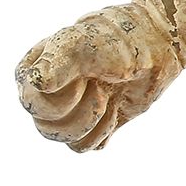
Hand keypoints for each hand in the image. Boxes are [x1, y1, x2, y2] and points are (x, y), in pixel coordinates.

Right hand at [15, 0, 180, 152]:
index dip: (62, 98)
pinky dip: (103, 130)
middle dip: (82, 110)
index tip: (85, 77)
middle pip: (47, 128)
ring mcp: (66, 111)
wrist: (153, 48)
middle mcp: (44, 93)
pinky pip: (84, 145)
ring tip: (107, 94)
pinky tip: (114, 107)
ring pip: (65, 139)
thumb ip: (57, 62)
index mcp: (32, 72)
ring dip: (94, 119)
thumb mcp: (84, 44)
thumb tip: (35, 83)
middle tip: (100, 86)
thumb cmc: (115, 40)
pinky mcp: (89, 125)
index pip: (32, 103)